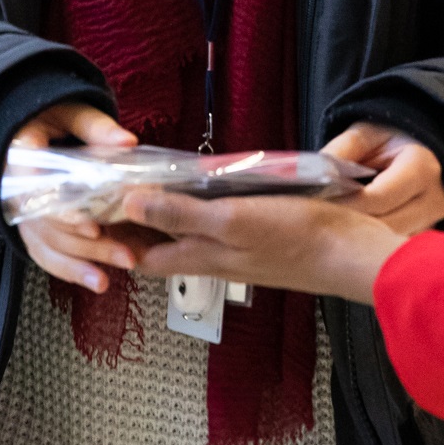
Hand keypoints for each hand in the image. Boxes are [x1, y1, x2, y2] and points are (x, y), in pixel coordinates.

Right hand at [12, 102, 140, 293]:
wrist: (25, 129)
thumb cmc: (48, 118)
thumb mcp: (67, 112)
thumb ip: (95, 126)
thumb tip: (128, 142)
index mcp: (20, 159)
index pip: (36, 192)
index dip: (63, 213)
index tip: (92, 226)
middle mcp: (16, 192)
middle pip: (49, 226)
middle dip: (87, 244)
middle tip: (126, 254)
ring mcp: (24, 214)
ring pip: (48, 245)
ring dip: (83, 263)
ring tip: (116, 273)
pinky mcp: (33, 229)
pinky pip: (46, 256)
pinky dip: (71, 271)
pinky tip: (99, 282)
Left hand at [123, 190, 404, 303]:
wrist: (354, 255)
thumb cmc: (297, 238)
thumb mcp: (233, 221)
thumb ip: (181, 215)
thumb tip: (128, 205)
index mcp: (201, 256)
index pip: (141, 256)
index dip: (113, 240)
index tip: (89, 213)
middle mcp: (216, 258)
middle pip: (162, 248)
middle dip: (135, 229)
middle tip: (113, 194)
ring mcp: (241, 252)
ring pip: (190, 238)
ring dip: (167, 219)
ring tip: (152, 186)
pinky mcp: (265, 239)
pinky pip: (219, 228)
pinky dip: (202, 212)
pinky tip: (211, 191)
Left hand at [322, 122, 443, 234]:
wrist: (413, 151)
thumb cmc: (385, 144)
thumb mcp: (363, 136)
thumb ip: (339, 153)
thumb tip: (315, 177)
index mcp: (421, 167)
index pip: (377, 198)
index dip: (344, 204)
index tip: (317, 206)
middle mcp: (435, 198)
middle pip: (384, 226)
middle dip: (349, 225)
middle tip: (319, 221)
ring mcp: (434, 223)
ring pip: (387, 244)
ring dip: (359, 238)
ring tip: (333, 227)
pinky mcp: (425, 238)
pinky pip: (393, 252)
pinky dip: (371, 245)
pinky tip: (352, 234)